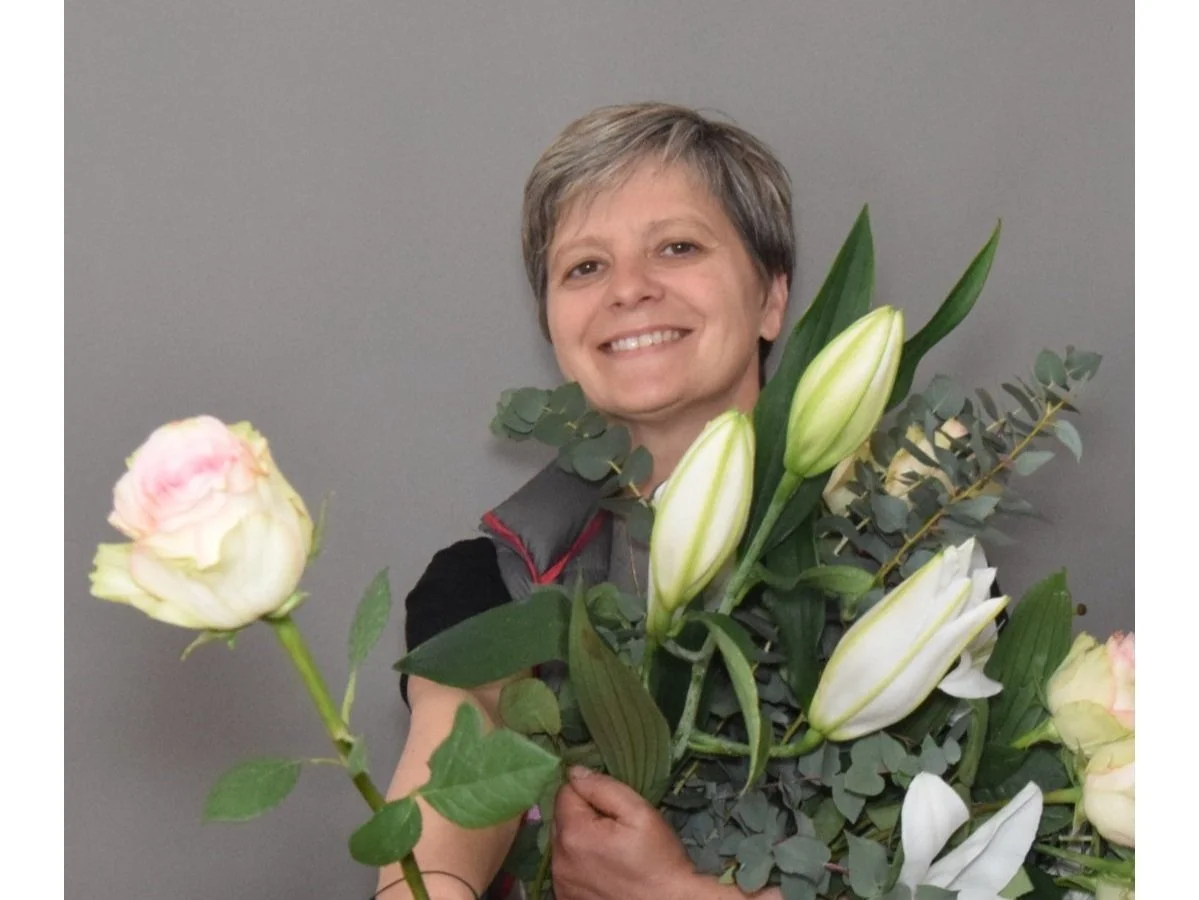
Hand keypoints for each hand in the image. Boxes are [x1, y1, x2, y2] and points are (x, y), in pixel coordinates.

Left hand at [551, 766, 697, 899]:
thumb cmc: (658, 859)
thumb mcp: (639, 813)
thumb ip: (603, 787)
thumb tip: (574, 771)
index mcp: (573, 833)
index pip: (565, 792)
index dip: (590, 792)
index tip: (613, 806)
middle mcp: (558, 860)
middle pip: (562, 818)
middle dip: (583, 815)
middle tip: (615, 827)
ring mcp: (560, 882)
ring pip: (562, 843)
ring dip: (580, 838)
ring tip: (610, 849)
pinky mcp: (566, 897)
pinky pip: (566, 866)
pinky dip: (579, 862)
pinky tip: (603, 868)